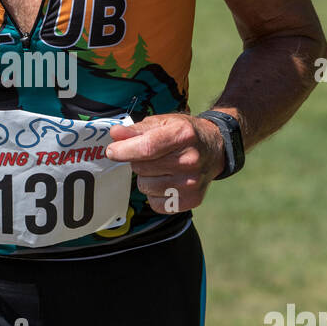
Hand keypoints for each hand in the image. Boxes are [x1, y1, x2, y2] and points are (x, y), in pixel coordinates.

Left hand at [105, 113, 225, 212]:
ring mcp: (192, 182)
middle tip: (150, 156)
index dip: (124, 151)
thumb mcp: (163, 122)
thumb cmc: (184, 134)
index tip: (111, 151)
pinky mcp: (191, 200)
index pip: (146, 147)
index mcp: (183, 135)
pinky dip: (154, 194)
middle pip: (142, 168)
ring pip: (145, 186)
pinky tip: (166, 181)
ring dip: (146, 178)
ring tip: (160, 168)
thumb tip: (115, 134)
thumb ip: (136, 129)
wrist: (215, 148)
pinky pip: (155, 203)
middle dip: (137, 161)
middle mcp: (190, 160)